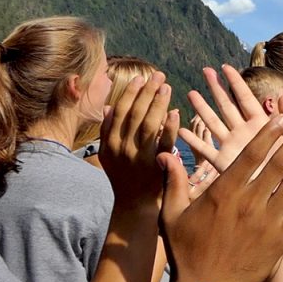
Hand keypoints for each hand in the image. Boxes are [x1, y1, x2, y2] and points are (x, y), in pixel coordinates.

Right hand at [100, 72, 178, 210]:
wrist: (134, 206)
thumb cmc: (124, 178)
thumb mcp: (109, 155)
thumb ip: (106, 131)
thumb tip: (108, 106)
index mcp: (110, 143)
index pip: (119, 111)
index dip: (130, 93)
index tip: (140, 78)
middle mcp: (122, 148)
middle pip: (134, 113)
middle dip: (147, 92)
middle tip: (159, 76)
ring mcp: (139, 157)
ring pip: (149, 123)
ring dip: (158, 103)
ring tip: (167, 87)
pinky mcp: (156, 165)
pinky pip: (164, 142)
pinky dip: (170, 126)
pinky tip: (176, 112)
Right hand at [161, 113, 282, 281]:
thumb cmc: (186, 251)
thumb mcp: (171, 215)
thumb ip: (173, 182)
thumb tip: (163, 154)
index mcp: (224, 192)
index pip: (251, 155)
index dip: (269, 134)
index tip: (282, 118)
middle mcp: (248, 202)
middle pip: (278, 164)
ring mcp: (267, 220)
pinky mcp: (280, 238)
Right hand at [180, 64, 282, 173]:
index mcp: (261, 125)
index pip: (245, 99)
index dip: (236, 83)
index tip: (225, 67)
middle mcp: (244, 133)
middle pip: (227, 106)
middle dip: (216, 88)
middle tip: (205, 70)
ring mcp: (233, 147)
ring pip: (214, 123)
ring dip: (203, 109)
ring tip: (191, 93)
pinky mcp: (225, 164)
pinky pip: (206, 151)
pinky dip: (194, 142)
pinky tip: (182, 131)